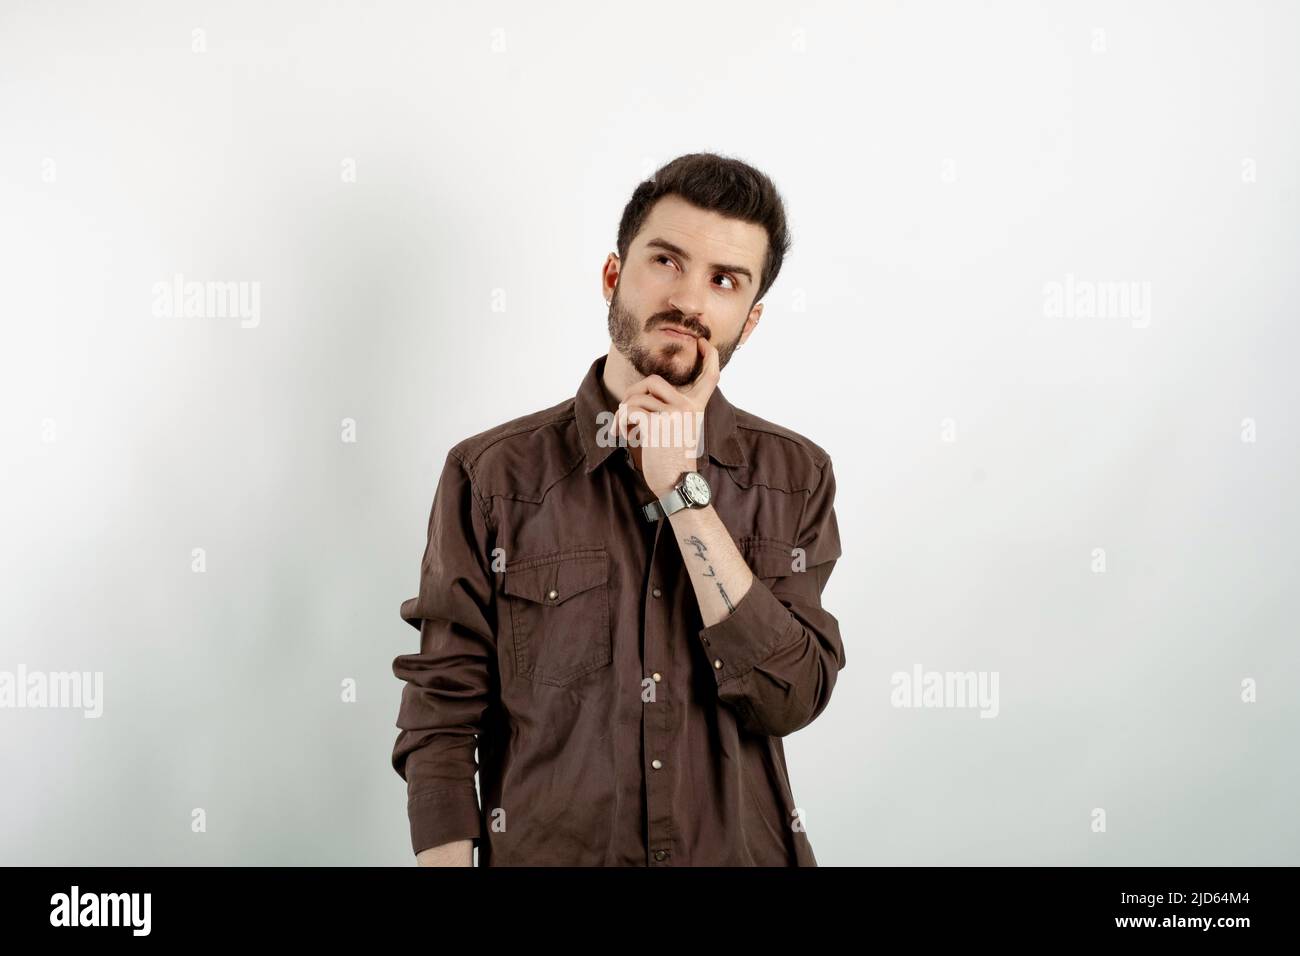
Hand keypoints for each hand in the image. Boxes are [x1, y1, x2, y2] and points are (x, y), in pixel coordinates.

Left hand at [615, 333, 720, 496]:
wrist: (677, 485)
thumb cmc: (673, 461)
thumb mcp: (678, 431)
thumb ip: (668, 410)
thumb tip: (638, 396)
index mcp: (697, 408)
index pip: (710, 376)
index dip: (709, 356)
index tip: (703, 342)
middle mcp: (688, 408)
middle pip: (654, 380)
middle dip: (633, 391)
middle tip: (626, 408)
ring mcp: (674, 415)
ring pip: (637, 398)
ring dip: (622, 412)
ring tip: (622, 427)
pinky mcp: (657, 425)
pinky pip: (629, 412)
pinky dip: (620, 423)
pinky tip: (621, 435)